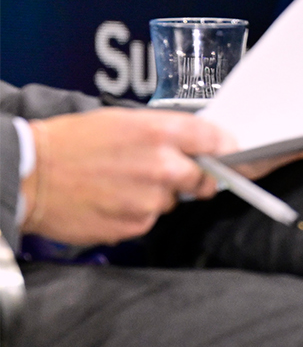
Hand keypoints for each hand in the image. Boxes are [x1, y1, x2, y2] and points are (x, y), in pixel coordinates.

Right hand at [20, 108, 233, 244]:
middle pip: (206, 178)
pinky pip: (149, 220)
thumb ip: (168, 132)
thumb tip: (202, 144)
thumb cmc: (71, 144)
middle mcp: (163, 166)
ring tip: (121, 183)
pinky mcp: (134, 226)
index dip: (226, 149)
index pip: (219, 141)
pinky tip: (110, 199)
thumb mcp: (124, 120)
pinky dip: (135, 213)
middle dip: (193, 177)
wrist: (29, 176)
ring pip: (173, 201)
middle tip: (164, 172)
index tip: (229, 155)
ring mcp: (150, 200)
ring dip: (158, 195)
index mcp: (162, 132)